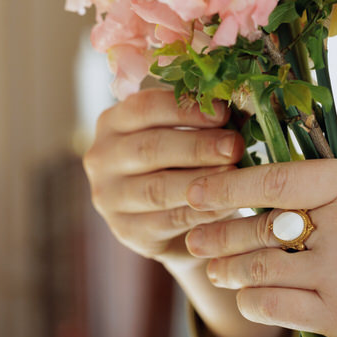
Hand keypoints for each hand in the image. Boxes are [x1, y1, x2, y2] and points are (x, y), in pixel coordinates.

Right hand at [82, 89, 244, 265]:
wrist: (174, 221)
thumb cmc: (182, 163)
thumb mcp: (181, 133)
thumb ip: (197, 119)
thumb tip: (236, 105)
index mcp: (112, 123)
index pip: (144, 108)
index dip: (185, 109)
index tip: (223, 112)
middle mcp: (100, 158)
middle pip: (150, 148)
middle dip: (197, 146)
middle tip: (234, 146)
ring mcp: (109, 198)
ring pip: (157, 188)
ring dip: (200, 180)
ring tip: (235, 175)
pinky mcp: (126, 231)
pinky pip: (168, 221)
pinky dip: (201, 212)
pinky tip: (227, 204)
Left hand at [184, 159, 336, 336]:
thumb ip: (336, 189)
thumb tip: (269, 189)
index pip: (277, 178)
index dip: (228, 185)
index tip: (198, 188)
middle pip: (262, 225)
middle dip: (218, 231)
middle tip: (193, 234)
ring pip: (261, 266)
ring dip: (227, 267)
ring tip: (210, 266)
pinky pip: (275, 306)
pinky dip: (251, 300)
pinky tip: (242, 295)